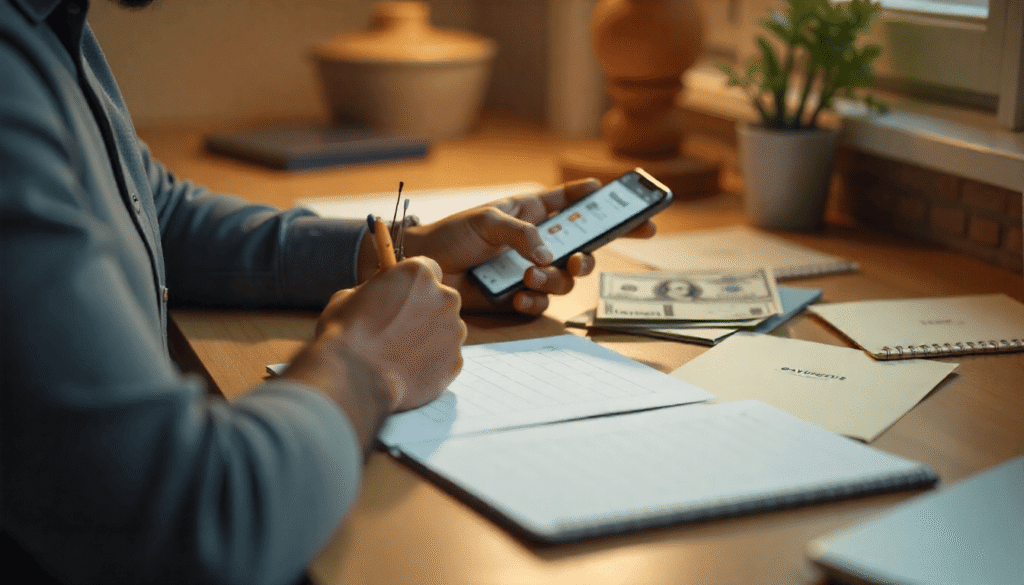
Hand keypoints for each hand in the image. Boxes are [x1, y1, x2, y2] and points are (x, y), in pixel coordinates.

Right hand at [283, 257, 466, 450]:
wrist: (354, 381)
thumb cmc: (345, 335)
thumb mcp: (349, 296)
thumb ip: (377, 290)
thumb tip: (382, 293)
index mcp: (419, 274)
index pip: (428, 269)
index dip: (414, 284)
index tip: (404, 295)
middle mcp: (444, 298)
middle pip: (441, 299)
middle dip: (425, 310)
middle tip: (399, 329)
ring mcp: (454, 331)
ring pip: (446, 330)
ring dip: (429, 337)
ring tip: (400, 354)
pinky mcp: (455, 361)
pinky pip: (446, 357)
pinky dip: (432, 362)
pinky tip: (407, 370)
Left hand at [400, 178, 656, 314]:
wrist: (425, 268)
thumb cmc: (452, 234)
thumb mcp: (488, 221)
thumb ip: (522, 233)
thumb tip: (549, 256)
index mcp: (535, 213)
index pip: (578, 203)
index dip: (608, 204)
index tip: (638, 207)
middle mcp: (538, 241)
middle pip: (585, 247)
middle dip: (591, 255)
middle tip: (579, 260)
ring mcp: (530, 269)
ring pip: (566, 279)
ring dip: (553, 280)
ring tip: (528, 277)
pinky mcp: (518, 295)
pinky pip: (542, 303)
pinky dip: (534, 301)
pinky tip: (518, 296)